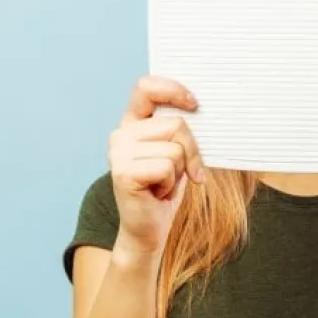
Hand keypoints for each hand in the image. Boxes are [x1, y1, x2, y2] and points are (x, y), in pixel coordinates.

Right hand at [108, 76, 205, 254]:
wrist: (148, 229)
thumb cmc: (165, 188)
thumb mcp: (177, 153)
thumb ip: (180, 130)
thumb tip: (199, 110)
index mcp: (132, 123)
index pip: (146, 88)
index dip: (172, 89)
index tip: (194, 104)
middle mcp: (121, 134)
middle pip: (176, 124)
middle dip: (191, 151)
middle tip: (180, 173)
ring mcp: (119, 153)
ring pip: (175, 149)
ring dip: (179, 172)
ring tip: (163, 184)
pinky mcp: (124, 173)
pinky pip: (168, 167)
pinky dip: (171, 184)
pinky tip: (156, 193)